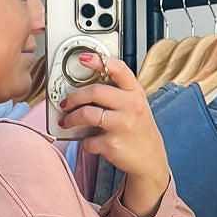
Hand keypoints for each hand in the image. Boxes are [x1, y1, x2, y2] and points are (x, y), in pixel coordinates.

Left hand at [56, 54, 169, 209]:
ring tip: (67, 122)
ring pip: (86, 115)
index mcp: (135, 93)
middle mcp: (131, 106)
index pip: (119, 70)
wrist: (150, 158)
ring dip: (71, 119)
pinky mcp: (112, 145)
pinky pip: (87, 140)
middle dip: (74, 97)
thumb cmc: (138, 129)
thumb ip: (117, 93)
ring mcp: (122, 125)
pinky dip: (84, 142)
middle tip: (66, 103)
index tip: (84, 58)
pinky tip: (89, 142)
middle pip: (95, 92)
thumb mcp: (135, 105)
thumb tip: (87, 87)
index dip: (99, 61)